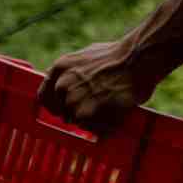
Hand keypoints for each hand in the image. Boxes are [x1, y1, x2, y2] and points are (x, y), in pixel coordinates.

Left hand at [39, 40, 156, 132]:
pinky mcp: (88, 111)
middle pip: (63, 111)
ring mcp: (75, 98)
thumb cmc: (117, 56)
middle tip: (94, 109)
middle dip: (76, 113)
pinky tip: (112, 114)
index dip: (55, 106)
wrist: (137, 58)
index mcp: (60, 67)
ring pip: (76, 120)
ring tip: (107, 109)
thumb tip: (64, 82)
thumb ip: (72, 70)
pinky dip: (100, 126)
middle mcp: (63, 84)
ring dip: (90, 119)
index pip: (44, 97)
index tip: (62, 111)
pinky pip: (89, 126)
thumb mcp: (86, 56)